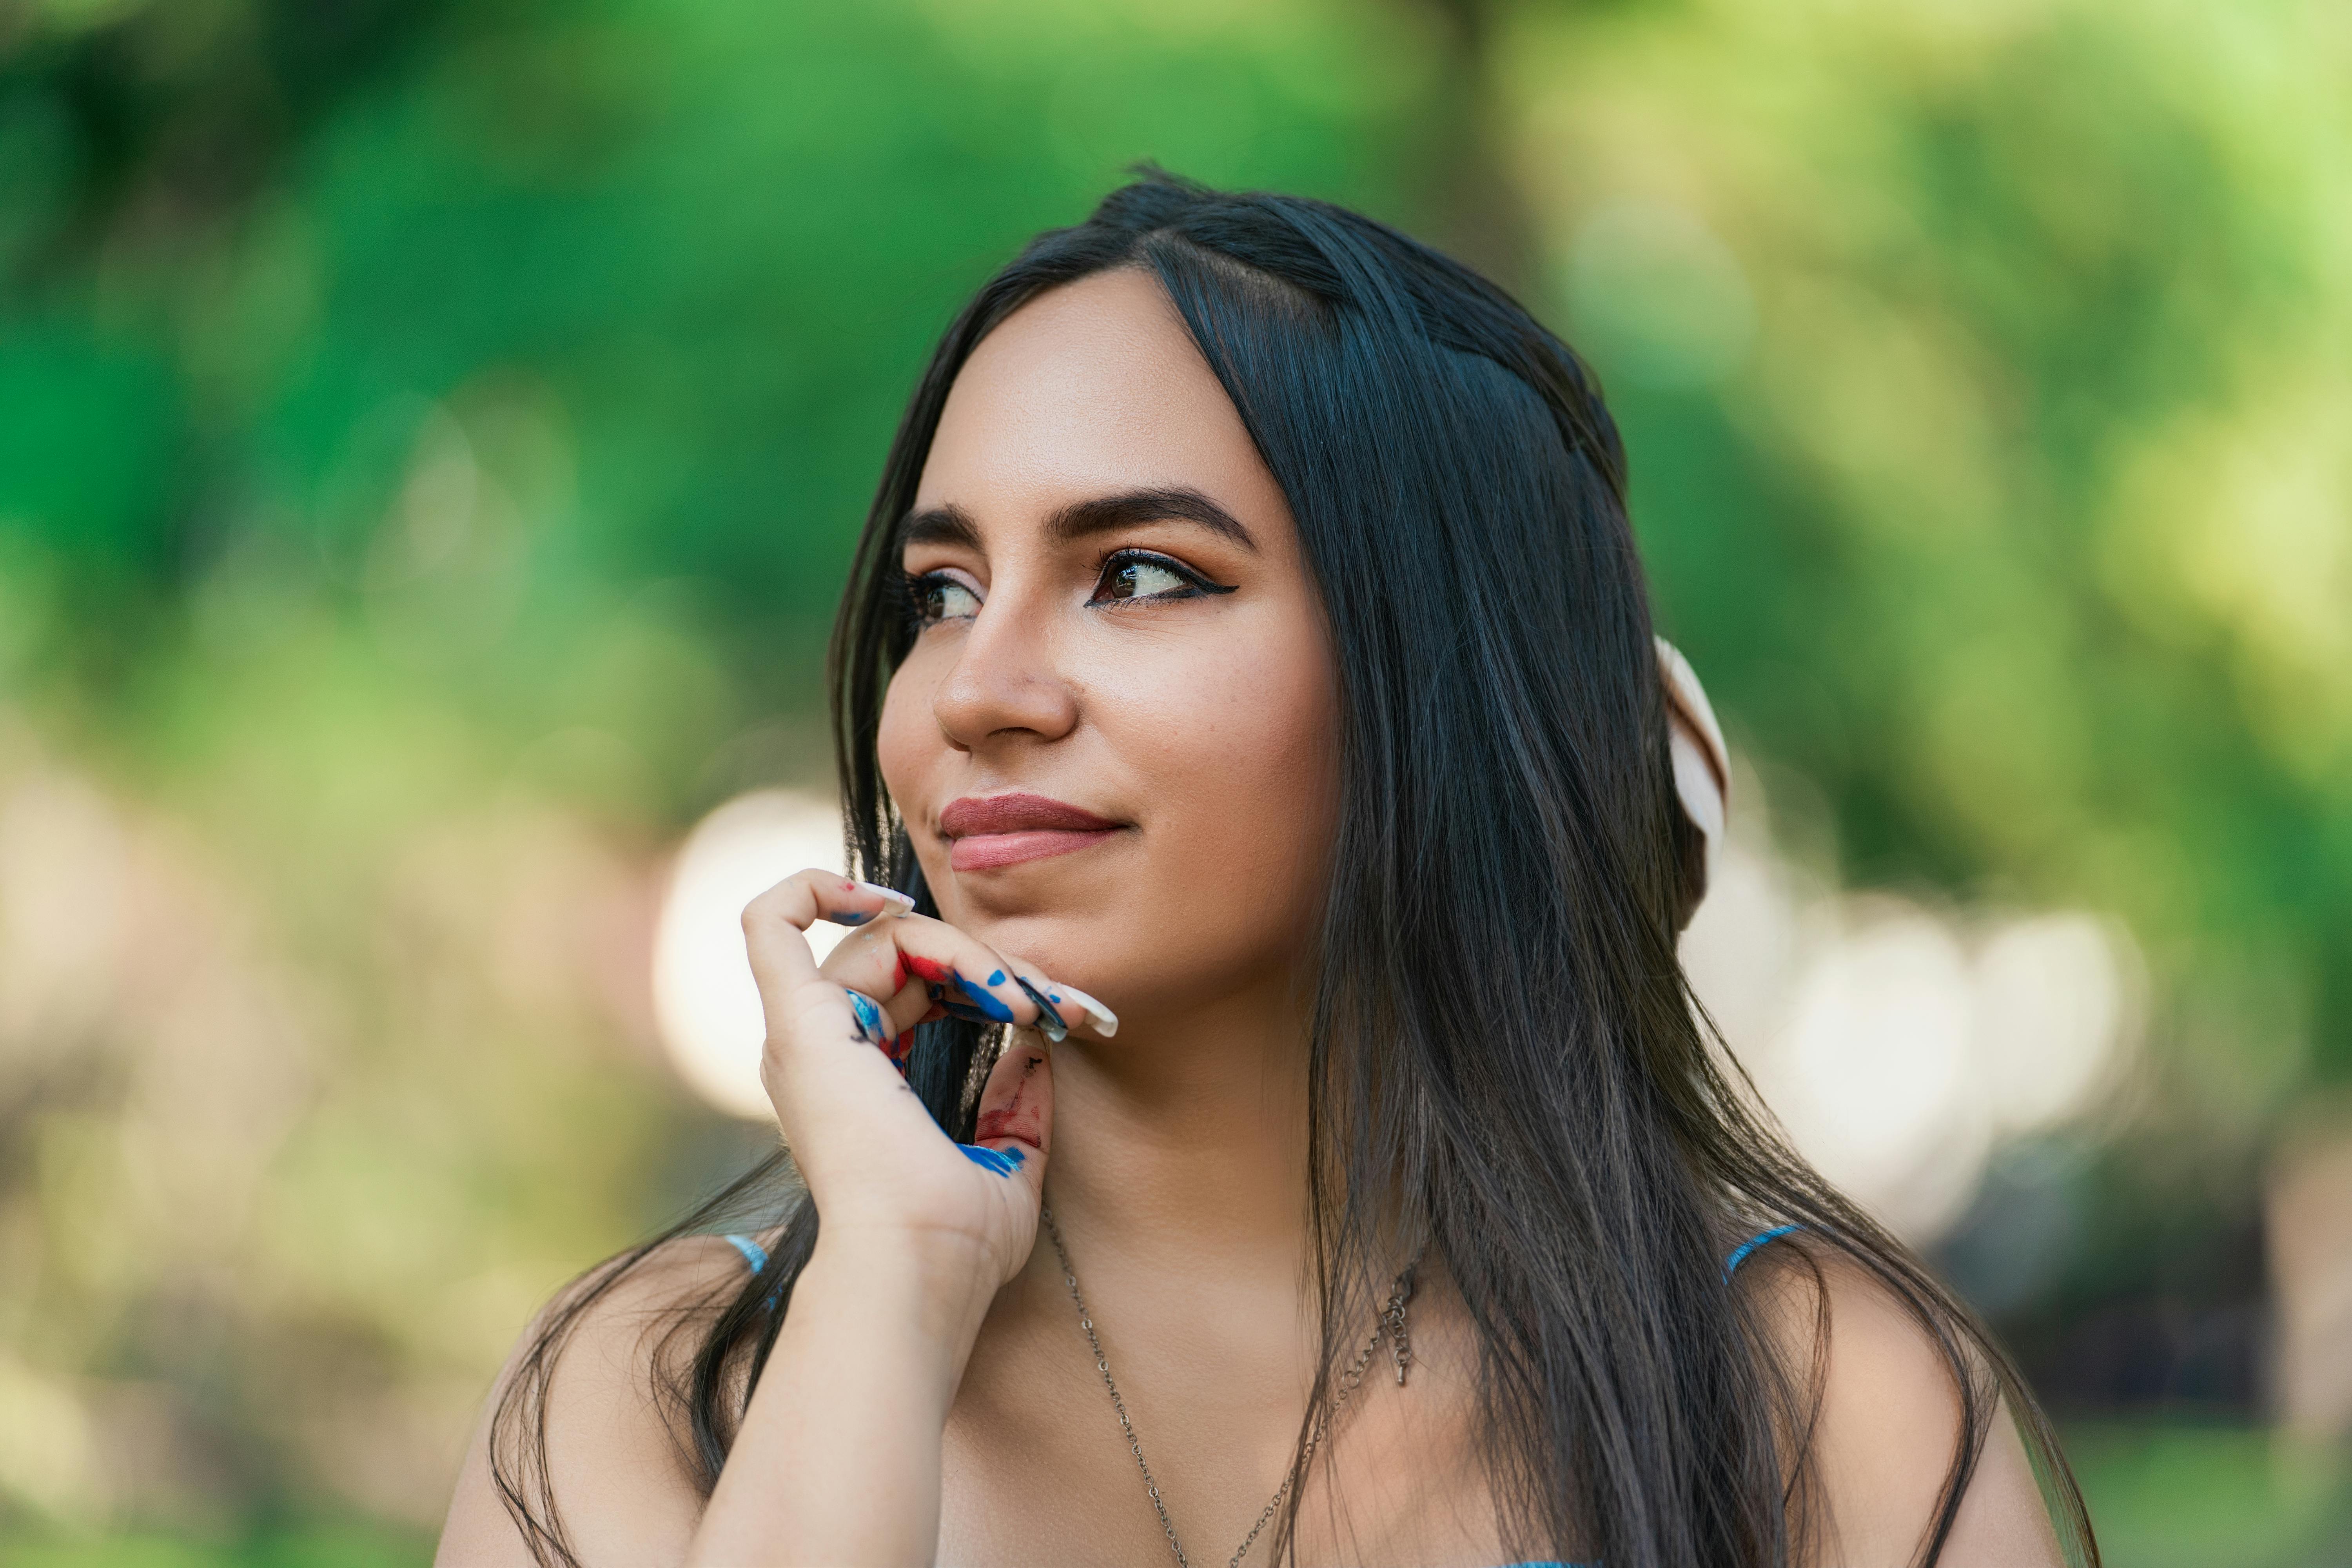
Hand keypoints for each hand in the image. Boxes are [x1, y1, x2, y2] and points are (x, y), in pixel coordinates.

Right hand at [739, 871, 1114, 1314]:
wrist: (919, 1266)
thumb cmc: (956, 1244)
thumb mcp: (1008, 1165)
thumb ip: (1019, 1106)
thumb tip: (1035, 1046)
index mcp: (857, 1081)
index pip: (921, 989)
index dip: (993, 985)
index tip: (1059, 1016)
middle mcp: (820, 1051)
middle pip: (910, 957)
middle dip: (996, 966)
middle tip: (1062, 1005)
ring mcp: (804, 1034)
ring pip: (884, 937)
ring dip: (969, 952)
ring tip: (1026, 1001)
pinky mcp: (798, 1022)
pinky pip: (773, 921)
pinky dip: (820, 889)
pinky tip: (884, 899)